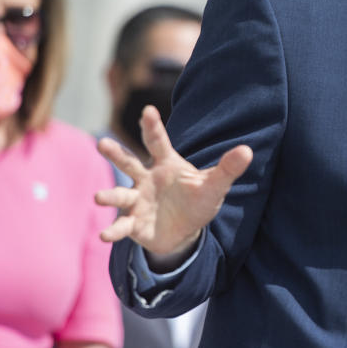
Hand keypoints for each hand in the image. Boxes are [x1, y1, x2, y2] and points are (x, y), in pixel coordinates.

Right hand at [96, 105, 251, 266]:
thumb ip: (227, 168)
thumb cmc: (197, 201)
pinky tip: (105, 236)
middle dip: (115, 154)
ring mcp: (137, 200)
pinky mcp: (134, 223)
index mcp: (165, 164)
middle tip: (101, 144)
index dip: (152, 126)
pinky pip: (122, 225)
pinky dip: (114, 231)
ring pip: (121, 195)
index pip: (157, 142)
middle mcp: (146, 179)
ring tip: (99, 198)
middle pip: (129, 162)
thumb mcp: (214, 185)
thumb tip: (247, 150)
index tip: (148, 111)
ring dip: (109, 196)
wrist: (185, 231)